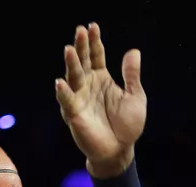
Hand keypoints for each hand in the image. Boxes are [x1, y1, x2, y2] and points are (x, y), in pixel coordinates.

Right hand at [55, 23, 145, 178]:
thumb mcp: (135, 97)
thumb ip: (131, 76)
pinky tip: (60, 82)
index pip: (96, 56)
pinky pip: (67, 101)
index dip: (94, 42)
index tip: (93, 26)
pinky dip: (63, 92)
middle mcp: (88, 85)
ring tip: (70, 49)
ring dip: (71, 63)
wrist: (120, 151)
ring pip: (73, 77)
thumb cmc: (127, 126)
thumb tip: (134, 51)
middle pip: (82, 62)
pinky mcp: (74, 114)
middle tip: (80, 31)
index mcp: (102, 79)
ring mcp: (79, 98)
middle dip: (81, 46)